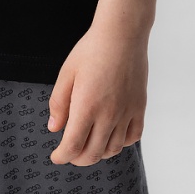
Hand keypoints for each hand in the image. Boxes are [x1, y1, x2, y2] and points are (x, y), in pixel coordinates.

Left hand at [47, 18, 147, 165]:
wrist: (122, 34)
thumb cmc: (91, 50)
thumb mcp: (66, 73)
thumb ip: (58, 103)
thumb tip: (54, 128)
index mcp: (86, 106)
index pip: (73, 146)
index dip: (62, 156)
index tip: (56, 156)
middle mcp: (108, 114)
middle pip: (92, 154)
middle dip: (77, 159)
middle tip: (70, 153)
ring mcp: (126, 112)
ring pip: (113, 149)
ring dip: (98, 153)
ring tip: (89, 145)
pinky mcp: (139, 107)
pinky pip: (132, 137)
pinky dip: (121, 144)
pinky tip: (112, 136)